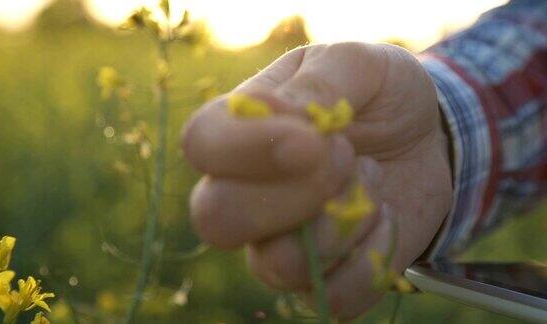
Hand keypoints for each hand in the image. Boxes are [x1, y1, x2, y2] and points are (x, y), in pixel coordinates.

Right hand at [181, 42, 451, 319]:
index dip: (248, 149)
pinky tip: (387, 217)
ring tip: (372, 178)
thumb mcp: (357, 64)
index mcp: (242, 128)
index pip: (201, 145)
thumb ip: (317, 85)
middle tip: (345, 155)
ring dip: (341, 222)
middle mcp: (246, 191)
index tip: (312, 139)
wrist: (424, 136)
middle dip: (296, 192)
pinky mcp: (323, 276)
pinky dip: (373, 259)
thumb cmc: (378, 93)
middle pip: (218, 218)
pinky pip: (333, 298)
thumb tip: (282, 120)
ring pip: (278, 265)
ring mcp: (279, 240)